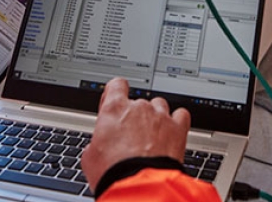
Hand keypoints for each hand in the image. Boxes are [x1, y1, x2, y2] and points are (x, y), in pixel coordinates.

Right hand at [82, 78, 190, 192]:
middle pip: (138, 102)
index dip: (115, 93)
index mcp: (114, 109)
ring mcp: (160, 116)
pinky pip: (180, 115)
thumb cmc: (113, 172)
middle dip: (135, 116)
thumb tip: (98, 146)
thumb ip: (97, 141)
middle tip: (131, 136)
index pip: (116, 85)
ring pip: (159, 105)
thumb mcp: (90, 157)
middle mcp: (139, 108)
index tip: (115, 103)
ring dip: (155, 117)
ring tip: (152, 137)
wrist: (137, 186)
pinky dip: (177, 121)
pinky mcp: (177, 128)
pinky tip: (172, 132)